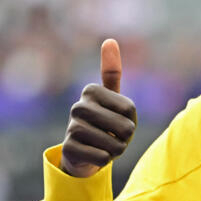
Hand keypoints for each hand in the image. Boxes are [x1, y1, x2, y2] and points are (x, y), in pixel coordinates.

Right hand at [59, 39, 137, 177]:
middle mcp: (78, 106)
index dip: (131, 119)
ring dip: (116, 150)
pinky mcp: (68, 149)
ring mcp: (72, 128)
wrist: (81, 151)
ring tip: (103, 144)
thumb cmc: (102, 121)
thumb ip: (111, 71)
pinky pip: (103, 158)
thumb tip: (109, 40)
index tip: (118, 119)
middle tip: (113, 135)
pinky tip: (94, 154)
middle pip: (126, 127)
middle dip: (126, 137)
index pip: (130, 109)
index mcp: (91, 90)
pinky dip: (105, 160)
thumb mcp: (110, 97)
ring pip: (116, 145)